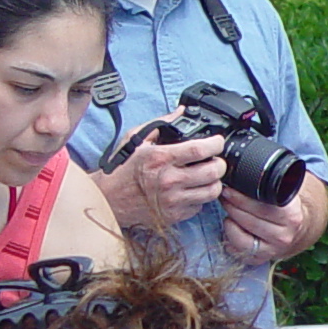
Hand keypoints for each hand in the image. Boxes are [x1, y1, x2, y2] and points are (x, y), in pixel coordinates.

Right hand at [98, 118, 226, 230]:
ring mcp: (173, 200)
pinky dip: (200, 197)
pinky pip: (200, 206)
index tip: (217, 142)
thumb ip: (161, 124)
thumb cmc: (121, 169)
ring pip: (213, 191)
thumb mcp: (136, 140)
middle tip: (215, 160)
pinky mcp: (174, 215)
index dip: (216, 143)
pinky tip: (192, 190)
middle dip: (220, 163)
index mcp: (161, 159)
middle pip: (214, 172)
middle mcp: (169, 180)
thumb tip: (181, 112)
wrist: (107, 199)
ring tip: (206, 176)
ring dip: (214, 182)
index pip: (200, 149)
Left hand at [219, 186, 308, 267]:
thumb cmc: (287, 206)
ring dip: (229, 221)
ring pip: (241, 237)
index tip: (230, 187)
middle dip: (232, 205)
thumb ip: (275, 179)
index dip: (241, 197)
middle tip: (224, 194)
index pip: (261, 206)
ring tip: (227, 208)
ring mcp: (272, 249)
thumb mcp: (288, 190)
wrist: (300, 229)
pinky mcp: (261, 259)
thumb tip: (253, 161)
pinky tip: (231, 225)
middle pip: (248, 220)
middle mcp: (284, 235)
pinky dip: (230, 238)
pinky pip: (238, 250)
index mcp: (292, 215)